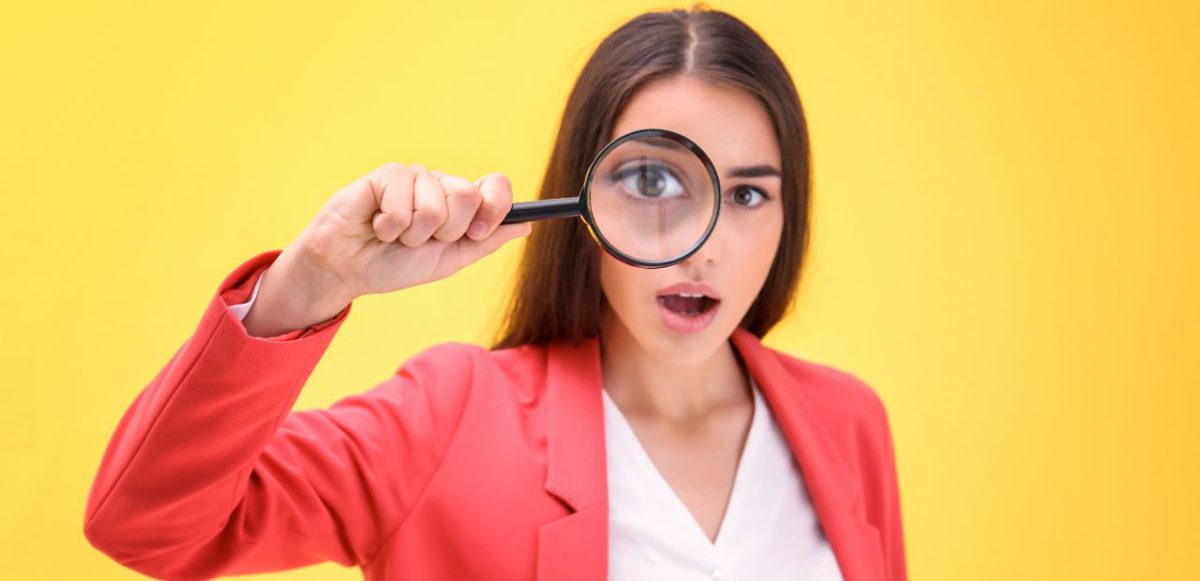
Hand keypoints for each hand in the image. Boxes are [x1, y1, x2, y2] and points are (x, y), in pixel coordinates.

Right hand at [242, 163, 530, 335]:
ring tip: (394, 235)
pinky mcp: (386, 175)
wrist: (349, 270)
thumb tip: (526, 226)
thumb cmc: (394, 264)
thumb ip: (485, 242)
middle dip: (444, 231)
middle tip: (421, 240)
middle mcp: (441, 185)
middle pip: (467, 194)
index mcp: (461, 204)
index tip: (475, 233)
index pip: (495, 186)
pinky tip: (376, 225)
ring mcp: (415, 177)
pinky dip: (389, 226)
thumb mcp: (448, 261)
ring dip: (412, 233)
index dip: (494, 208)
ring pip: (435, 203)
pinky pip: (402, 202)